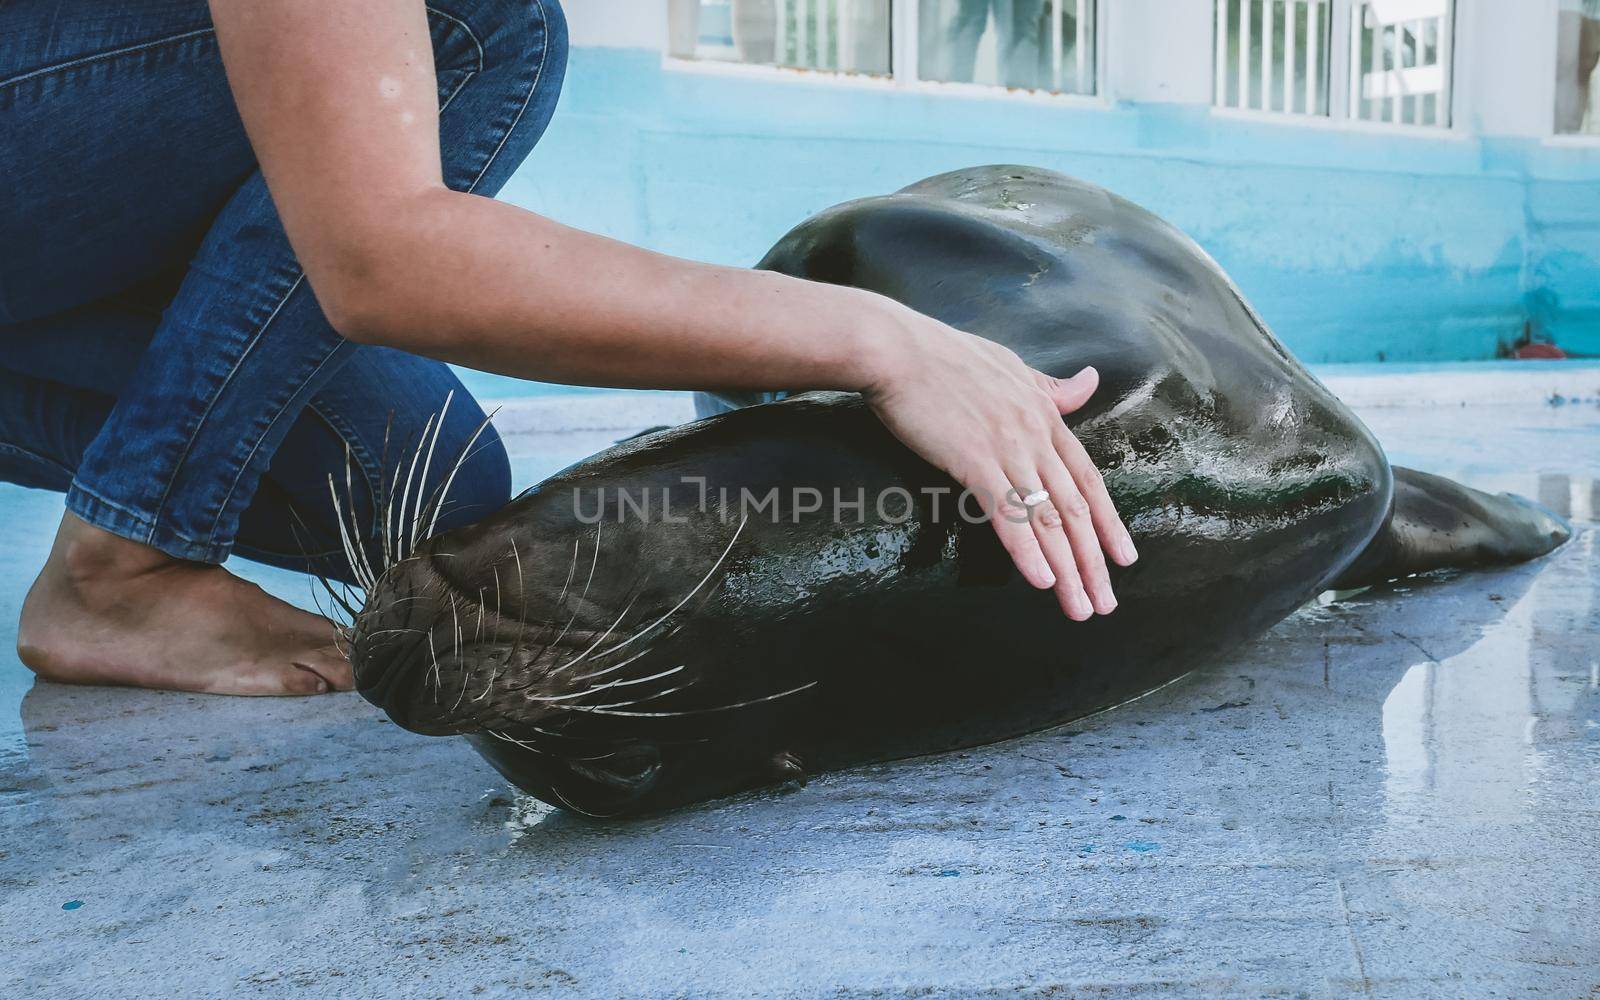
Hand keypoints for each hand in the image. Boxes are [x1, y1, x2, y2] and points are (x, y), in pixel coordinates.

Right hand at [859, 304, 1137, 619]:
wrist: (894, 348)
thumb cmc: (942, 356)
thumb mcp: (1009, 366)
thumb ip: (1050, 386)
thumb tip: (1090, 381)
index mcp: (1043, 414)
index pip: (1087, 478)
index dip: (1108, 522)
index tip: (1124, 559)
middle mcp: (1034, 434)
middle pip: (1074, 508)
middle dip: (1093, 562)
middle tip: (1104, 604)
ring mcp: (1006, 447)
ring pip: (1047, 518)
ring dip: (1068, 569)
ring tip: (1081, 607)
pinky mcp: (973, 459)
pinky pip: (1007, 513)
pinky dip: (1027, 550)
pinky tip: (1042, 581)